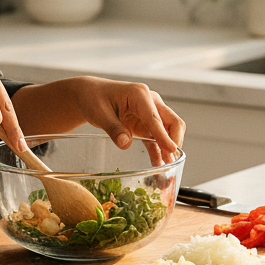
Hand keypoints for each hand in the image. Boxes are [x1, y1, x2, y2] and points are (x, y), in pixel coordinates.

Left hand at [67, 77, 184, 165]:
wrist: (91, 94)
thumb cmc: (94, 98)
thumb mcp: (100, 113)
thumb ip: (114, 128)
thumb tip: (126, 144)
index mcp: (139, 94)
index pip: (155, 117)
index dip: (164, 135)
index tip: (172, 150)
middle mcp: (150, 101)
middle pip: (171, 121)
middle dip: (174, 141)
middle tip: (171, 161)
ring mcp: (150, 112)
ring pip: (168, 131)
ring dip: (168, 149)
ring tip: (166, 169)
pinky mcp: (146, 123)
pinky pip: (156, 138)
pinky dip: (159, 150)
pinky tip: (158, 163)